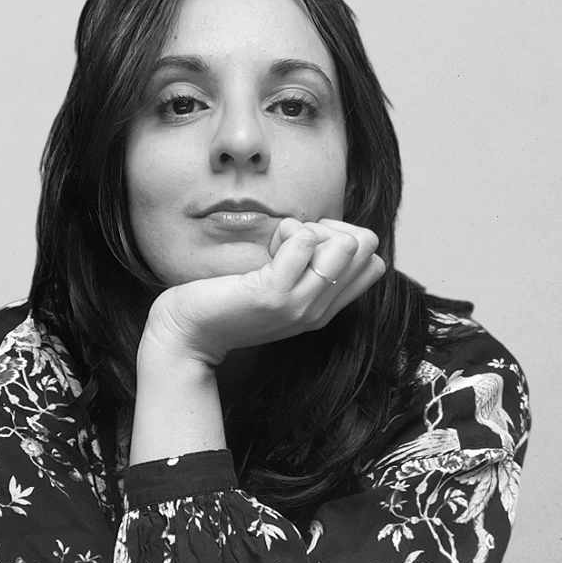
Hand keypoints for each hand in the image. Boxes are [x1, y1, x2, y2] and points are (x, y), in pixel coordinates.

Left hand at [142, 217, 384, 365]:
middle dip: (329, 229)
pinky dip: (286, 231)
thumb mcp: (277, 286)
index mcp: (323, 308)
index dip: (345, 239)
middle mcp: (320, 310)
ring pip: (345, 243)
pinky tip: (265, 248)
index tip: (304, 247)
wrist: (187, 333)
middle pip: (365, 245)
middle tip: (288, 243)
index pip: (374, 262)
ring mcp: (301, 304)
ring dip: (308, 229)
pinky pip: (304, 240)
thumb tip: (330, 232)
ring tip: (276, 245)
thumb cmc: (226, 301)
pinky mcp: (274, 294)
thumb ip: (305, 268)